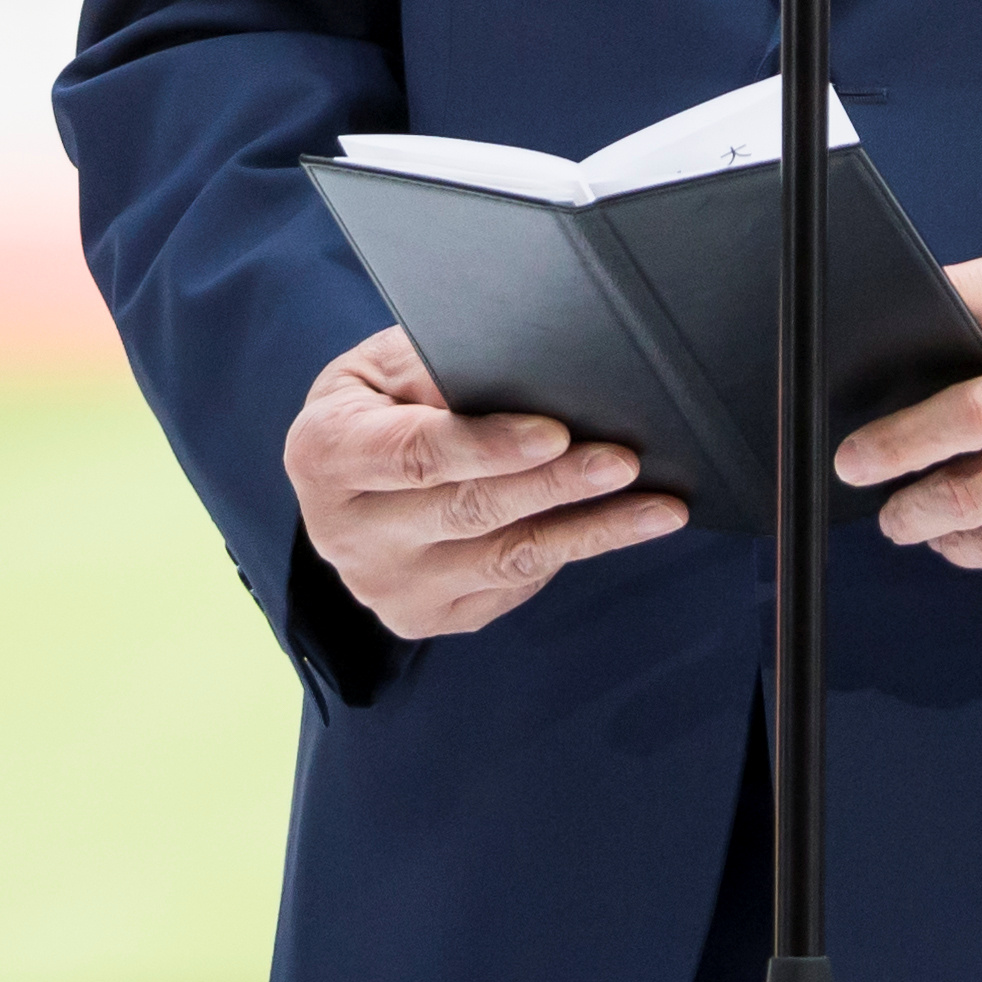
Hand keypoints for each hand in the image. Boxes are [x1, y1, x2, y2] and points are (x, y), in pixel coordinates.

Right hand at [284, 328, 688, 642]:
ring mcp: (388, 586)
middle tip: (624, 460)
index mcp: (325, 455)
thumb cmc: (379, 401)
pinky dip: (575, 551)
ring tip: (656, 506)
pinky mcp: (429, 617)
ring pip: (506, 558)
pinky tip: (622, 526)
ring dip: (591, 529)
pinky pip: (516, 583)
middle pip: (470, 510)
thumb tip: (532, 369)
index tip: (556, 431)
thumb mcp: (387, 364)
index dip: (490, 445)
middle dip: (557, 484)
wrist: (346, 478)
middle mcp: (346, 534)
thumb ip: (440, 366)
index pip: (416, 455)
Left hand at [835, 259, 981, 574]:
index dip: (935, 299)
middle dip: (899, 443)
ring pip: (979, 496)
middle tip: (853, 462)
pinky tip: (949, 536)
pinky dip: (963, 545)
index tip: (875, 321)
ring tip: (898, 516)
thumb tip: (900, 350)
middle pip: (975, 413)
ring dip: (920, 511)